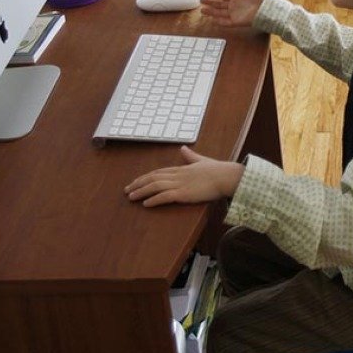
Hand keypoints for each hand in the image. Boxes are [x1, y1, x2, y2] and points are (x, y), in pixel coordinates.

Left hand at [125, 146, 244, 206]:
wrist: (226, 176)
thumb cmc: (217, 170)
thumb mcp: (202, 161)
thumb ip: (191, 156)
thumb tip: (184, 148)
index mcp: (181, 168)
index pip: (158, 172)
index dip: (145, 177)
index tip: (135, 182)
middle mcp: (177, 175)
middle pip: (152, 178)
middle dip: (138, 184)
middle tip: (126, 190)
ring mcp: (180, 184)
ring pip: (155, 187)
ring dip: (141, 192)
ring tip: (130, 197)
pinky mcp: (183, 193)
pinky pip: (164, 197)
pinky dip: (153, 200)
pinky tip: (145, 204)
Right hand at [201, 0, 268, 27]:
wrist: (268, 7)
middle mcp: (235, 4)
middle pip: (219, 4)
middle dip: (210, 2)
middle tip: (200, 0)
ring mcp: (236, 13)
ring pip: (220, 13)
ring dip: (211, 11)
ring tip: (202, 10)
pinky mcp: (237, 22)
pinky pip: (226, 22)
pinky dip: (219, 21)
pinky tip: (211, 20)